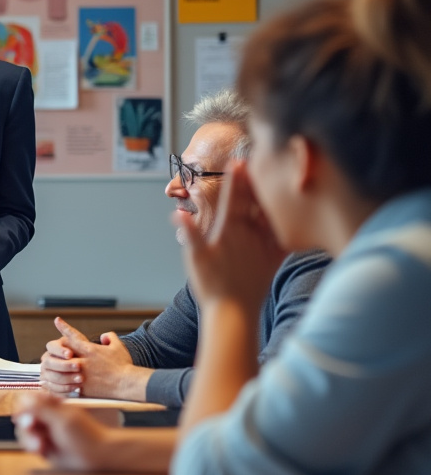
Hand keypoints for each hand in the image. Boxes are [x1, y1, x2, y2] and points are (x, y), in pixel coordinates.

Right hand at [12, 392, 111, 471]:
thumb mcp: (62, 419)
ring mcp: (45, 432)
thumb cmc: (84, 435)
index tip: (27, 417)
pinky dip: (32, 447)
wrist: (98, 456)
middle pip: (23, 417)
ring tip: (39, 445)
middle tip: (32, 429)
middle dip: (25, 425)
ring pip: (25, 432)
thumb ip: (41, 408)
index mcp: (51, 405)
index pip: (27, 400)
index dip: (23, 408)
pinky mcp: (45, 447)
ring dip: (28, 438)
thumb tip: (22, 398)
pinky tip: (40, 450)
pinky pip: (30, 445)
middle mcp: (46, 417)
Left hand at [39, 317, 148, 400]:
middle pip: (62, 352)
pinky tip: (53, 385)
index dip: (64, 328)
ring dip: (54, 368)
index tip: (57, 320)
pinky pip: (65, 386)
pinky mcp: (82, 388)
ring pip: (61, 370)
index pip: (73, 336)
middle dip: (56, 350)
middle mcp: (82, 361)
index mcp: (90, 350)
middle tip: (51, 349)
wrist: (127, 384)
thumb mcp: (118, 347)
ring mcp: (81, 375)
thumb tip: (104, 336)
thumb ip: (110, 338)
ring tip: (47, 367)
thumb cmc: (124, 365)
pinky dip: (59, 385)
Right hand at [177, 160, 286, 316]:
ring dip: (271, 197)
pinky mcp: (275, 258)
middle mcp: (248, 235)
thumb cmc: (210, 286)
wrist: (233, 312)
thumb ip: (190, 234)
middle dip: (255, 181)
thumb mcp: (194, 259)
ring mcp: (264, 245)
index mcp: (228, 231)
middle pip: (254, 202)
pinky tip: (297, 214)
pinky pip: (285, 236)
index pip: (232, 199)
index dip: (235, 179)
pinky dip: (290, 223)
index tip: (238, 161)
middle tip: (259, 162)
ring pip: (270, 214)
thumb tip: (178, 214)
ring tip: (277, 181)